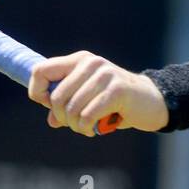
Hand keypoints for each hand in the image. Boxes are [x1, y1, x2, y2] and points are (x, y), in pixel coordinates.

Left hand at [30, 51, 167, 134]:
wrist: (150, 101)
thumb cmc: (115, 102)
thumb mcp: (88, 100)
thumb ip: (67, 106)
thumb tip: (52, 120)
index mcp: (79, 60)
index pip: (41, 70)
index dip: (37, 92)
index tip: (49, 106)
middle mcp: (90, 63)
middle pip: (56, 96)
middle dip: (61, 117)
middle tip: (74, 124)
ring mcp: (104, 74)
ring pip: (71, 108)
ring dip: (76, 126)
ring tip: (86, 127)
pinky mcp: (116, 89)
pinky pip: (88, 115)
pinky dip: (87, 128)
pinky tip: (95, 129)